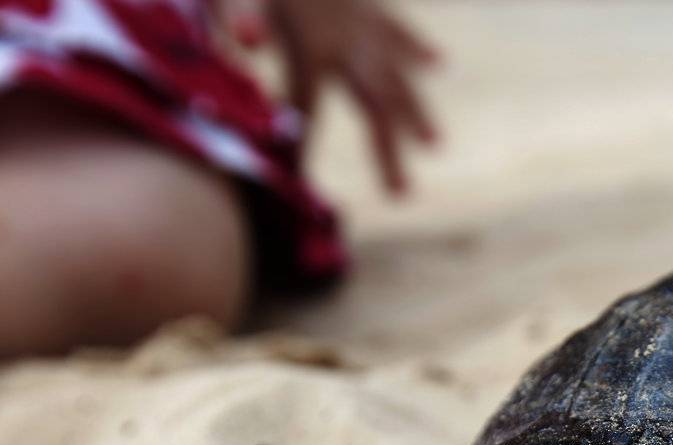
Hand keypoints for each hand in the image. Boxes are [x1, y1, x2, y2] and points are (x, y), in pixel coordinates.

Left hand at [220, 0, 440, 195]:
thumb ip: (236, 8)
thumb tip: (244, 45)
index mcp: (311, 38)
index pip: (306, 102)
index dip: (300, 140)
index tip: (294, 180)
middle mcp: (346, 33)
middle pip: (375, 102)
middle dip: (387, 149)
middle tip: (403, 196)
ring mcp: (358, 15)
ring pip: (397, 71)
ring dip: (415, 109)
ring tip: (434, 144)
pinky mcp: (359, 0)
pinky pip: (394, 28)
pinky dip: (415, 46)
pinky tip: (436, 63)